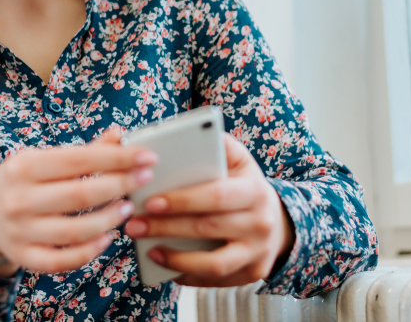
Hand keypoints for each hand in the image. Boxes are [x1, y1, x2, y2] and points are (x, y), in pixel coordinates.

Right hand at [0, 127, 156, 275]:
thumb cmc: (22, 181)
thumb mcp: (43, 158)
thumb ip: (83, 152)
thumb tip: (120, 135)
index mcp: (25, 166)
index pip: (80, 159)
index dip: (118, 158)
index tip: (147, 157)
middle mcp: (20, 198)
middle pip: (80, 195)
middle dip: (119, 186)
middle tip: (143, 180)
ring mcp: (20, 231)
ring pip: (75, 231)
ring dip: (108, 219)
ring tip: (127, 208)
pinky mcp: (25, 256)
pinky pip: (61, 260)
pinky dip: (88, 252)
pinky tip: (107, 238)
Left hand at [123, 133, 294, 286]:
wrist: (276, 221)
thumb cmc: (244, 186)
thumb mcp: (239, 160)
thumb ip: (217, 144)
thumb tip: (186, 132)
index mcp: (254, 190)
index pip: (215, 195)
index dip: (182, 200)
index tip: (149, 201)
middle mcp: (261, 223)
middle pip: (208, 228)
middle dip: (166, 227)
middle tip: (134, 225)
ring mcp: (258, 252)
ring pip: (214, 263)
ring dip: (175, 259)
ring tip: (148, 249)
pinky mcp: (252, 274)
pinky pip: (215, 279)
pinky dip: (187, 274)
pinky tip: (165, 264)